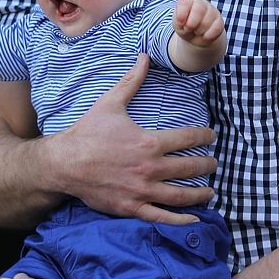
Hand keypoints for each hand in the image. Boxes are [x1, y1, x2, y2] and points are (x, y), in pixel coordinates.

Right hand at [52, 54, 216, 224]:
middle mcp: (150, 168)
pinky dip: (182, 221)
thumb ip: (131, 81)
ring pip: (181, 195)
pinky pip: (162, 218)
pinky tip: (195, 220)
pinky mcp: (132, 208)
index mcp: (148, 142)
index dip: (203, 136)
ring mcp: (142, 191)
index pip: (187, 139)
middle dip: (207, 165)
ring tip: (211, 191)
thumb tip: (144, 57)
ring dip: (201, 194)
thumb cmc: (87, 132)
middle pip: (190, 167)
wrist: (64, 163)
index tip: (211, 136)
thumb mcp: (110, 103)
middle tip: (214, 163)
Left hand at [173, 0, 224, 46]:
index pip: (185, 4)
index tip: (180, 23)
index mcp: (189, 1)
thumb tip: (188, 24)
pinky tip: (204, 36)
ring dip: (199, 31)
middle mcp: (202, 3)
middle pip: (198, 11)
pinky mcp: (220, 21)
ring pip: (206, 22)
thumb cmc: (185, 26)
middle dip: (191, 24)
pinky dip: (207, 36)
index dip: (181, 15)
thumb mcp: (178, 25)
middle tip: (189, 28)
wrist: (196, 35)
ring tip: (196, 31)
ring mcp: (212, 11)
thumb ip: (180, 22)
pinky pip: (216, 29)